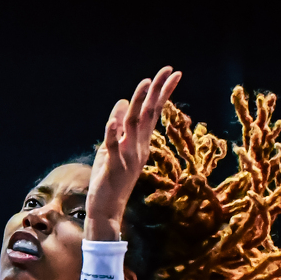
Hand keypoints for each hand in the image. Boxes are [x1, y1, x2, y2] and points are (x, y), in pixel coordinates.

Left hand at [85, 67, 181, 239]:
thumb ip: (117, 127)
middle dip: (158, 91)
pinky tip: (113, 121)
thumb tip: (123, 102)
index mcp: (140, 142)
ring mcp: (127, 156)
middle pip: (149, 114)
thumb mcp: (112, 148)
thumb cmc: (109, 178)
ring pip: (134, 125)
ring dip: (138, 104)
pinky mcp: (113, 165)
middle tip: (168, 71)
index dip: (162, 92)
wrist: (107, 208)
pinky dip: (113, 134)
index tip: (173, 74)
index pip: (154, 112)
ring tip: (144, 84)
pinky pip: (113, 146)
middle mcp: (138, 146)